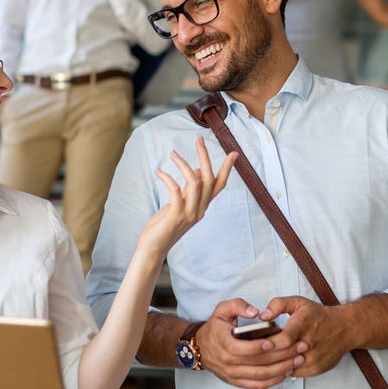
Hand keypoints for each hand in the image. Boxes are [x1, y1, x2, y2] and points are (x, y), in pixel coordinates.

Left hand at [138, 136, 235, 256]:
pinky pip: (176, 191)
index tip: (233, 153)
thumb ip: (191, 191)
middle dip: (205, 157)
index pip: (219, 185)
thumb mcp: (180, 205)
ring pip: (195, 183)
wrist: (154, 248)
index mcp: (202, 207)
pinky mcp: (176, 216)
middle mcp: (200, 210)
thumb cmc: (164, 226)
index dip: (227, 169)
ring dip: (184, 165)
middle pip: (209, 179)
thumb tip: (200, 171)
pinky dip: (168, 178)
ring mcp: (189, 214)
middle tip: (199, 140)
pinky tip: (159, 172)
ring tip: (173, 154)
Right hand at [196, 299, 304, 388]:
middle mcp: (228, 362)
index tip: (276, 341)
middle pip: (258, 363)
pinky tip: (286, 372)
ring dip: (282, 369)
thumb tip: (255, 312)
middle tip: (299, 348)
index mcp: (224, 343)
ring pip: (261, 376)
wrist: (200, 348)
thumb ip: (238, 306)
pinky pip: (258, 385)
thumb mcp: (222, 310)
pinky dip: (273, 381)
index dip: (261, 346)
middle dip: (282, 356)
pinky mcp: (237, 382)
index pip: (244, 348)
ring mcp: (232, 374)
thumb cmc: (215, 328)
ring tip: (298, 360)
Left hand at [260, 296, 353, 377]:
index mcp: (303, 325)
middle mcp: (310, 343)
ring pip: (287, 367)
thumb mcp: (298, 302)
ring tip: (263, 361)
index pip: (284, 340)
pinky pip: (294, 373)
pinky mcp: (317, 368)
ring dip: (274, 365)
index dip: (269, 344)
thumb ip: (278, 305)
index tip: (258, 344)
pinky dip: (284, 370)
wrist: (345, 328)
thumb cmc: (319, 316)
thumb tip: (262, 316)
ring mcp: (314, 358)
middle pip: (283, 356)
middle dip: (266, 357)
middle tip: (254, 355)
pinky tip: (278, 364)